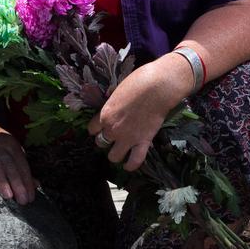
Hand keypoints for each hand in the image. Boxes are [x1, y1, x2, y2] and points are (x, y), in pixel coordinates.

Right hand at [0, 121, 36, 204]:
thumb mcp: (10, 148)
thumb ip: (22, 166)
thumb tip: (36, 184)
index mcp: (11, 143)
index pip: (21, 163)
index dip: (27, 180)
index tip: (31, 196)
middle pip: (10, 165)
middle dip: (18, 183)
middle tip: (23, 200)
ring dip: (3, 181)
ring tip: (9, 196)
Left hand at [87, 55, 191, 171]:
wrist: (157, 88)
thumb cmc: (137, 83)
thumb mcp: (116, 92)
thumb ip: (112, 104)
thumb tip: (113, 107)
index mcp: (104, 114)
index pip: (92, 129)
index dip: (96, 129)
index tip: (100, 128)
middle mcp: (113, 129)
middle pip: (101, 142)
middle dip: (105, 140)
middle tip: (112, 138)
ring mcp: (127, 138)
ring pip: (113, 157)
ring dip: (115, 154)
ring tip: (119, 151)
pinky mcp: (143, 142)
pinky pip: (134, 161)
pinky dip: (131, 165)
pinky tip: (128, 165)